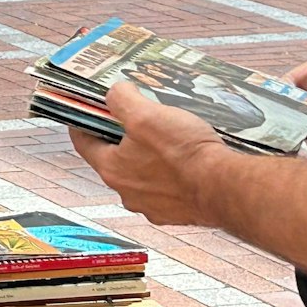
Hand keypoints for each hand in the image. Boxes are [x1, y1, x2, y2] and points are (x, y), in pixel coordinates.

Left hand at [71, 79, 228, 225]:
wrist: (223, 187)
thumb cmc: (185, 154)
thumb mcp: (146, 114)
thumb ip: (122, 99)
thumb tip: (115, 93)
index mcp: (112, 168)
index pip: (84, 143)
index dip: (83, 122)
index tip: (85, 112)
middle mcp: (127, 192)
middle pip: (115, 159)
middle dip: (123, 138)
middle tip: (138, 119)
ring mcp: (151, 206)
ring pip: (142, 175)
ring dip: (149, 158)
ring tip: (168, 138)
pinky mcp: (175, 212)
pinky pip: (166, 189)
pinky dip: (171, 175)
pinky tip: (186, 160)